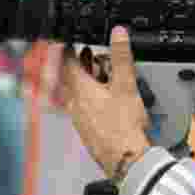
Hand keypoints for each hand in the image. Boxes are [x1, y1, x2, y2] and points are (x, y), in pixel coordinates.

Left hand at [54, 27, 151, 182]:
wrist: (126, 159)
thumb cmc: (124, 127)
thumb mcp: (126, 85)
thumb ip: (121, 57)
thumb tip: (117, 34)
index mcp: (80, 90)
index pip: (68, 63)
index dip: (69, 49)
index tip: (70, 42)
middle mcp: (75, 104)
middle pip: (73, 79)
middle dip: (82, 65)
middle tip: (90, 56)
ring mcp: (79, 119)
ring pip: (78, 95)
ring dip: (88, 82)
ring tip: (101, 77)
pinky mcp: (87, 131)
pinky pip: (84, 109)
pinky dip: (92, 99)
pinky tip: (105, 103)